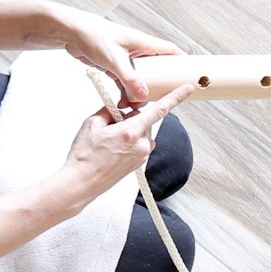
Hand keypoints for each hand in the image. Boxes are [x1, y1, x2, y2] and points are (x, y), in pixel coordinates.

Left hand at [61, 8, 184, 103]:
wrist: (71, 33)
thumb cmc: (94, 36)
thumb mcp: (115, 60)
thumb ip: (130, 79)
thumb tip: (143, 96)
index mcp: (144, 43)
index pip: (170, 52)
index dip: (182, 62)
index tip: (191, 75)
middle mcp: (138, 51)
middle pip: (158, 69)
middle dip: (160, 85)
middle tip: (162, 98)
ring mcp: (127, 59)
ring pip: (141, 78)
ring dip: (140, 92)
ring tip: (136, 106)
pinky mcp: (116, 65)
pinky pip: (126, 82)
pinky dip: (126, 92)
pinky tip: (123, 102)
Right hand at [63, 84, 194, 198]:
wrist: (81, 183)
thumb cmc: (84, 155)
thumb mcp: (93, 123)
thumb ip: (111, 110)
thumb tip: (122, 108)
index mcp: (132, 132)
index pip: (159, 110)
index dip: (176, 97)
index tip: (189, 88)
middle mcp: (142, 145)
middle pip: (144, 120)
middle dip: (130, 118)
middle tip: (109, 125)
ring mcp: (142, 156)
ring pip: (142, 133)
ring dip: (130, 131)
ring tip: (109, 141)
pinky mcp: (139, 164)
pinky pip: (139, 145)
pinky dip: (129, 142)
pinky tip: (113, 149)